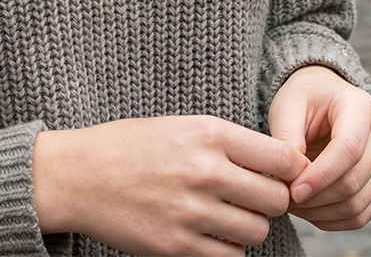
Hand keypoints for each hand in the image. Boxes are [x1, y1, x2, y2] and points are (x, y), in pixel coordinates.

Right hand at [33, 115, 300, 256]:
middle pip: (276, 199)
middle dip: (271, 200)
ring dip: (249, 225)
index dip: (292, 169)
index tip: (286, 174)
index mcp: (209, 133)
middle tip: (254, 196)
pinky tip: (211, 232)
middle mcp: (205, 171)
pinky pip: (230, 256)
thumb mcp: (182, 126)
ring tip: (228, 214)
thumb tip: (277, 165)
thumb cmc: (131, 146)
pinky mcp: (177, 246)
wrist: (79, 175)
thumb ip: (227, 143)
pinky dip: (228, 248)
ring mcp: (192, 211)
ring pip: (257, 231)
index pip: (282, 158)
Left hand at [269, 65, 370, 231]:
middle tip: (285, 199)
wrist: (322, 98)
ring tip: (293, 204)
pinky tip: (309, 211)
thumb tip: (292, 181)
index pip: (349, 149)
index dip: (321, 176)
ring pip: (358, 204)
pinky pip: (361, 215)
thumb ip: (287, 140)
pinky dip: (333, 220)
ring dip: (322, 212)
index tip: (293, 191)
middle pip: (354, 181)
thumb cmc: (303, 100)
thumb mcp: (287, 108)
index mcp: (361, 106)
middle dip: (316, 198)